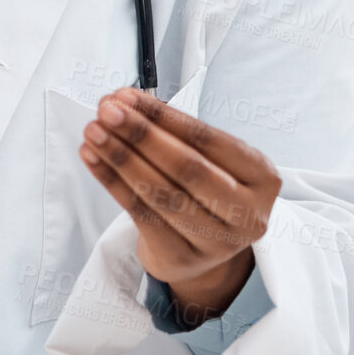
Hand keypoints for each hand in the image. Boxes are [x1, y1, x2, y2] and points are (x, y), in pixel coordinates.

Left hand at [78, 86, 281, 325]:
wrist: (201, 250)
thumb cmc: (202, 190)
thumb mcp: (204, 158)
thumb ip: (169, 128)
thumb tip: (123, 100)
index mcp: (262, 177)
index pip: (208, 139)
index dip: (163, 116)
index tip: (126, 96)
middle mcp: (248, 212)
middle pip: (188, 168)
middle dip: (141, 135)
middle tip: (106, 111)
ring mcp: (219, 241)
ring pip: (161, 193)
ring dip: (121, 157)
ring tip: (93, 132)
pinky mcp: (184, 258)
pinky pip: (141, 213)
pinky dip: (111, 181)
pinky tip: (92, 158)